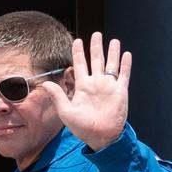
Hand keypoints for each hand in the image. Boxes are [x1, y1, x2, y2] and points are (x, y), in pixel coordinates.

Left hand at [41, 33, 130, 152]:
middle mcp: (96, 84)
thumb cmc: (83, 128)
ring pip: (111, 64)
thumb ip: (58, 97)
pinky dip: (125, 64)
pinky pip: (123, 75)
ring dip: (112, 52)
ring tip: (114, 41)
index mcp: (83, 87)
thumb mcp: (66, 112)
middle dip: (96, 47)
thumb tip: (45, 84)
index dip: (79, 52)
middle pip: (96, 60)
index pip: (80, 64)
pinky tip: (126, 54)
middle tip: (96, 34)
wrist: (101, 137)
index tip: (77, 40)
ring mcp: (109, 87)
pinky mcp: (120, 91)